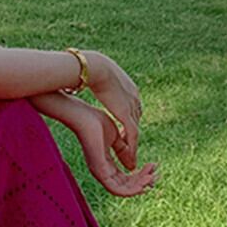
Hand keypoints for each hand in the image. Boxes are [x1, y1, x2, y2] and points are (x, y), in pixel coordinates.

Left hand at [67, 99, 157, 197]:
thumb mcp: (116, 139)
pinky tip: (143, 184)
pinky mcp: (99, 171)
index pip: (125, 178)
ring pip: (122, 191)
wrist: (85, 116)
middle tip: (156, 174)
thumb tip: (134, 165)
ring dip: (139, 187)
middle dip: (143, 182)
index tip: (153, 166)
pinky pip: (115, 189)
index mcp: (105, 164)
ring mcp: (99, 172)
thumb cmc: (97, 123)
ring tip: (152, 178)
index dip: (140, 175)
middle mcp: (102, 171)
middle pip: (125, 186)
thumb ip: (124, 151)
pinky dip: (131, 190)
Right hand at [81, 51, 143, 167]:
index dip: (127, 121)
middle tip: (127, 149)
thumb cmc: (90, 69)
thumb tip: (93, 82)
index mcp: (129, 89)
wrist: (94, 67)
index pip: (132, 109)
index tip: (121, 131)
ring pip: (135, 131)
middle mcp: (134, 98)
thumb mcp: (99, 76)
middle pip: (136, 121)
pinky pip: (132, 135)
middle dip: (132, 135)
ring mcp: (132, 106)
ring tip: (128, 158)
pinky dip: (131, 147)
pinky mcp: (126, 114)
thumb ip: (101, 82)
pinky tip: (128, 158)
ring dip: (132, 146)